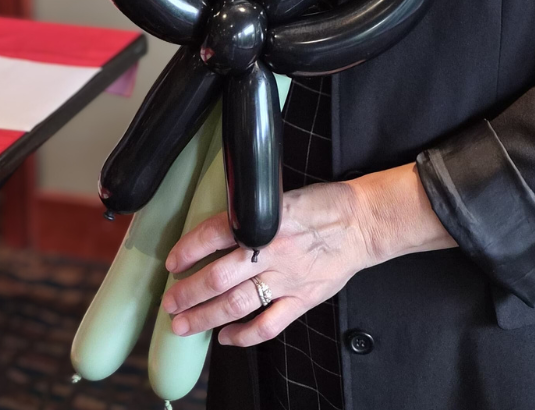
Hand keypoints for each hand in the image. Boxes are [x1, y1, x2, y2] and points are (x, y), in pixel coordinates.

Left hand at [162, 180, 371, 346]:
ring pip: (237, 304)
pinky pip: (268, 325)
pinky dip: (244, 336)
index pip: (216, 233)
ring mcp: (287, 279)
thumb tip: (221, 226)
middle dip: (188, 292)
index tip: (174, 260)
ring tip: (182, 324)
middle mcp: (273, 251)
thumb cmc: (326, 205)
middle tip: (170, 300)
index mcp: (267, 220)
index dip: (189, 248)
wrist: (364, 222)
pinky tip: (226, 338)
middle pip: (219, 277)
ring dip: (205, 316)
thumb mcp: (286, 196)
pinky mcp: (302, 299)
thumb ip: (255, 213)